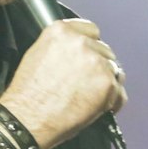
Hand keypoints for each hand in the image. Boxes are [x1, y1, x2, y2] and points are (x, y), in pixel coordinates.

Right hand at [0, 19, 125, 148]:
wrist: (28, 118)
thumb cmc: (28, 94)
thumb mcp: (37, 55)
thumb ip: (61, 47)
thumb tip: (76, 53)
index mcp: (61, 31)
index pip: (90, 30)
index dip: (91, 46)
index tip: (88, 57)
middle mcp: (80, 42)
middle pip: (104, 51)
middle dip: (98, 66)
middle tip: (86, 84)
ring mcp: (96, 62)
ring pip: (113, 70)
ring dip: (106, 83)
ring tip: (91, 98)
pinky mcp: (106, 83)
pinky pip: (119, 91)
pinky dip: (113, 101)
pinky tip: (100, 108)